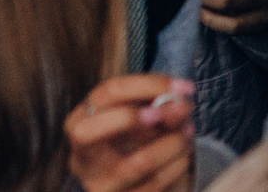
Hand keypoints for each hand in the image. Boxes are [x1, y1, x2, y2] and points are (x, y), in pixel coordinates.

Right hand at [66, 75, 193, 191]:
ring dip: (172, 144)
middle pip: (90, 130)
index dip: (144, 85)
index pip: (104, 94)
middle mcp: (81, 154)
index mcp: (78, 122)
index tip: (180, 87)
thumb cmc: (133, 144)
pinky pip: (156, 184)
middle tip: (173, 110)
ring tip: (189, 132)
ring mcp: (100, 183)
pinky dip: (177, 165)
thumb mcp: (134, 119)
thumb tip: (177, 95)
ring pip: (137, 163)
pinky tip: (185, 155)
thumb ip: (151, 104)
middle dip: (131, 117)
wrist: (134, 183)